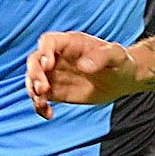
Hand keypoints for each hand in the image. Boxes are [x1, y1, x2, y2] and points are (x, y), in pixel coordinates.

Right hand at [26, 31, 141, 118]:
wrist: (122, 80)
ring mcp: (55, 74)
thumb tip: (83, 66)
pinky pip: (41, 98)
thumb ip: (101, 57)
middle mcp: (58, 57)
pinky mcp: (57, 92)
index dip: (44, 51)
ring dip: (33, 91)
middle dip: (34, 74)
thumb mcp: (116, 55)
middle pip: (35, 60)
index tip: (48, 65)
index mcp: (70, 43)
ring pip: (33, 79)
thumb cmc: (120, 62)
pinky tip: (48, 114)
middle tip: (43, 89)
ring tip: (43, 103)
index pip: (49, 41)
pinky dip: (39, 106)